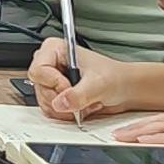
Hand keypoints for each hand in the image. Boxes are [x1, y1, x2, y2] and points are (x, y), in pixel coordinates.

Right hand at [27, 38, 158, 122]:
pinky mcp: (55, 96)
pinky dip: (68, 114)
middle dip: (63, 99)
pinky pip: (51, 111)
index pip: (38, 70)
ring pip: (45, 102)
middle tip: (82, 97)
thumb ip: (78, 94)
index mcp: (54, 50)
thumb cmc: (114, 77)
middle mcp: (50, 64)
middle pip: (40, 89)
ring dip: (67, 109)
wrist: (124, 89)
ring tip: (85, 101)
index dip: (54, 83)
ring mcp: (51, 81)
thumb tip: (60, 103)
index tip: (70, 87)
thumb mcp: (98, 84)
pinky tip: (82, 106)